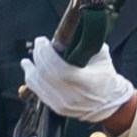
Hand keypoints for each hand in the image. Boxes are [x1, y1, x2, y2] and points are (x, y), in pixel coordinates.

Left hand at [22, 38, 136, 126]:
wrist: (107, 103)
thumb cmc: (106, 77)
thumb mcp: (103, 57)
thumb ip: (88, 43)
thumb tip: (73, 29)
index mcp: (87, 82)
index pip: (61, 69)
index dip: (48, 54)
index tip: (44, 41)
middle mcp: (74, 96)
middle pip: (47, 74)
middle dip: (39, 55)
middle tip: (39, 43)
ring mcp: (64, 104)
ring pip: (39, 83)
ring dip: (32, 66)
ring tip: (32, 55)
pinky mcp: (56, 108)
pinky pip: (38, 91)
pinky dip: (31, 77)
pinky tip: (28, 67)